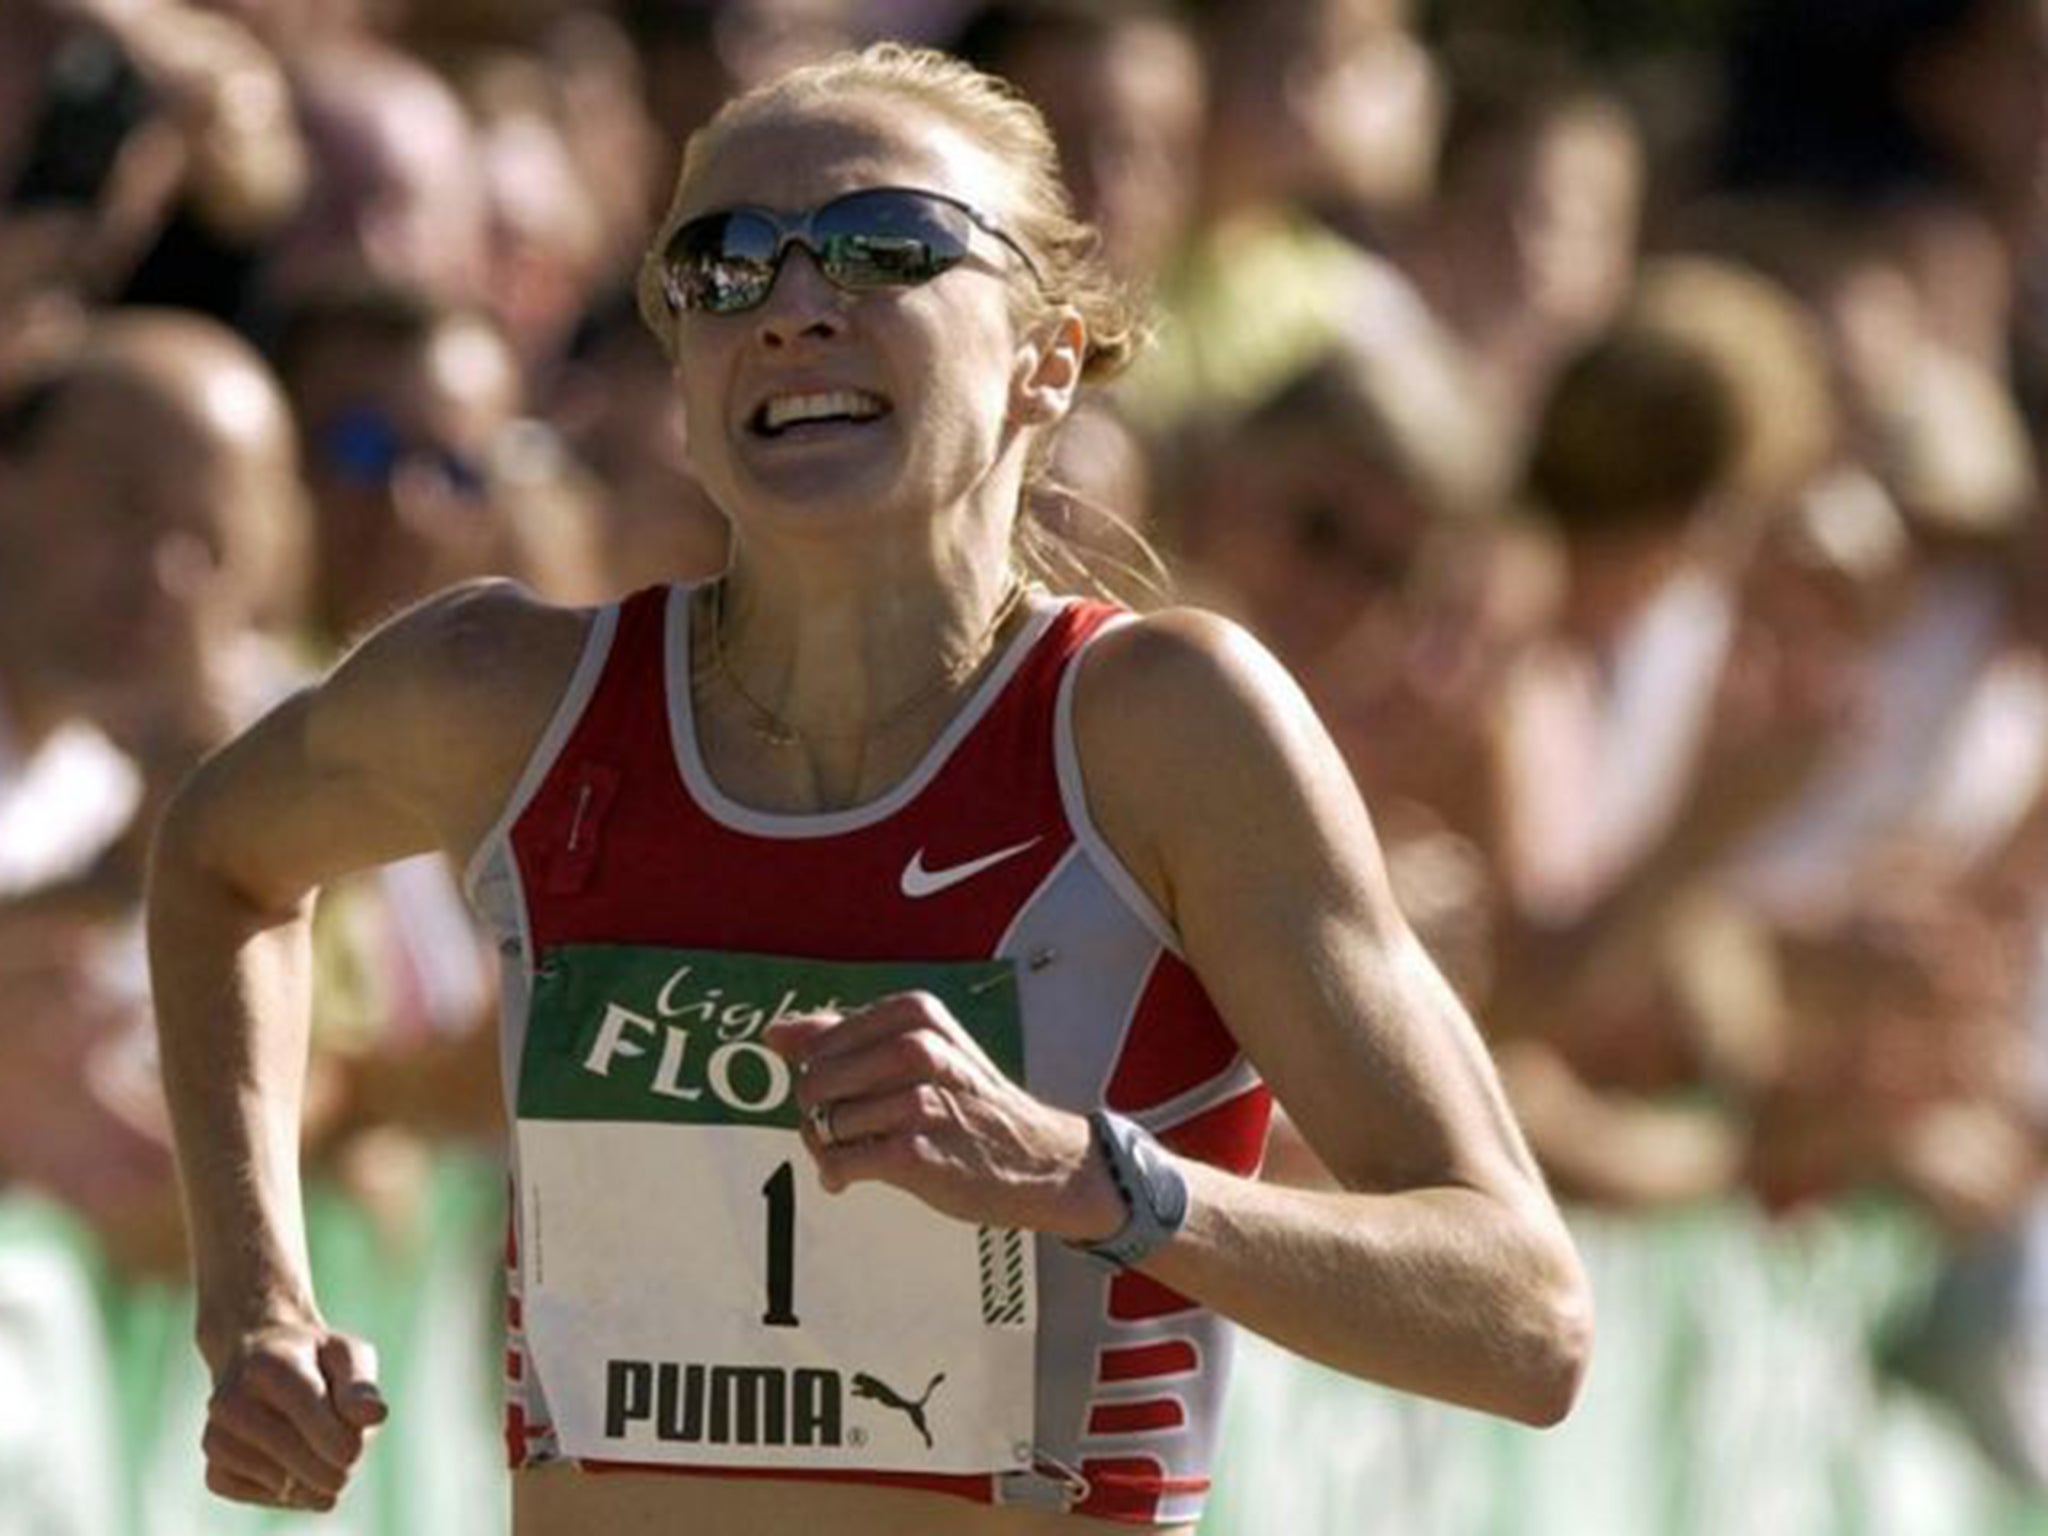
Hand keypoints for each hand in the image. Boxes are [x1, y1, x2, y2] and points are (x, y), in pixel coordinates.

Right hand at [202, 1326, 385, 1510]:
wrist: (259, 1364)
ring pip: (282, 1483)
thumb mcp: (346, 1355)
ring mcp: (216, 1436)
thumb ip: (361, 1386)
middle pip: (299, 1457)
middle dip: (335, 1463)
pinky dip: (288, 1492)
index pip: (310, 1411)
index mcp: (269, 1364)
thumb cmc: (314, 1362)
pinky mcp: (213, 1470)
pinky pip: (261, 1497)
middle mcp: (230, 1400)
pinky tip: (293, 1466)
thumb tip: (375, 1417)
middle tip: (345, 1451)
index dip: (343, 1438)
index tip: (357, 1447)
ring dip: (314, 1478)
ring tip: (319, 1450)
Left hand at [765, 991, 1123, 1240]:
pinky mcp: (916, 1153)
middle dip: (820, 1112)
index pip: (820, 1042)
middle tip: (849, 1126)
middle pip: (814, 1081)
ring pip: (825, 1123)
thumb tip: (776, 1032)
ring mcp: (919, 1101)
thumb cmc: (974, 1104)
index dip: (822, 1075)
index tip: (849, 1092)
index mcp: (915, 1013)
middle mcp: (918, 1048)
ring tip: (862, 1150)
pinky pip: (840, 1162)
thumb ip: (843, 1036)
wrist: (1039, 1159)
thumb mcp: (919, 1049)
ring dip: (831, 1147)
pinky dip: (839, 1174)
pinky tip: (858, 1174)